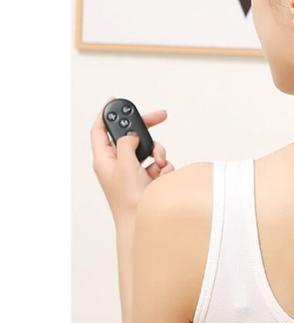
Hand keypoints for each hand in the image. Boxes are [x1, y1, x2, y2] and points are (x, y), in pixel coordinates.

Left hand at [91, 97, 174, 222]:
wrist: (141, 222)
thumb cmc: (127, 199)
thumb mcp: (124, 165)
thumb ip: (126, 144)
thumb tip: (132, 135)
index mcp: (104, 159)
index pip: (100, 130)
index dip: (106, 114)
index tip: (114, 100)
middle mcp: (117, 163)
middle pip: (130, 136)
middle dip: (146, 129)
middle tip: (160, 116)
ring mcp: (132, 170)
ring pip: (148, 148)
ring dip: (158, 152)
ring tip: (159, 163)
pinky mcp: (146, 176)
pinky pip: (158, 162)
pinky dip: (163, 166)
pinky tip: (161, 176)